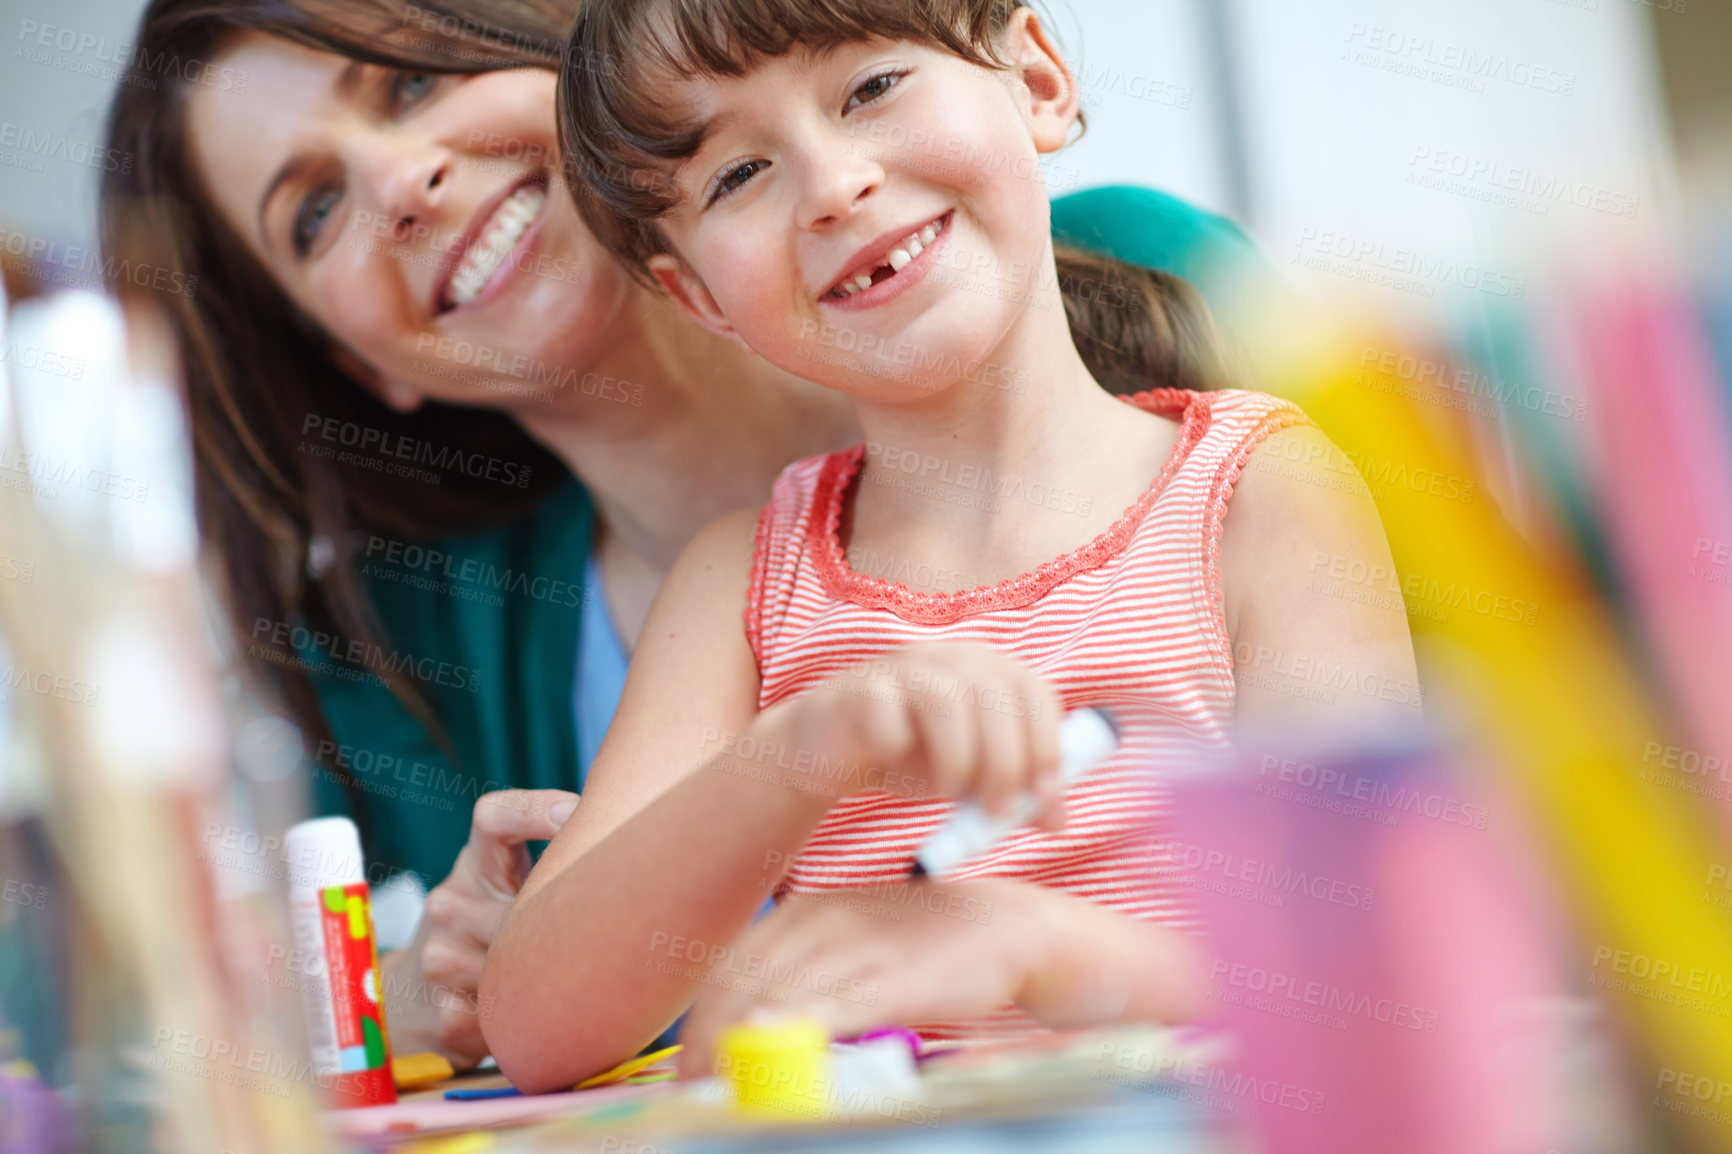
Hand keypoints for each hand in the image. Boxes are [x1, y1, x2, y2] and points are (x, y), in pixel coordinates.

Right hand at [382, 789, 578, 1067]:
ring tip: (545, 981)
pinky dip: (532, 1020)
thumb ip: (551, 866)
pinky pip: (516, 1018)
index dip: (534, 809)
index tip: (574, 812)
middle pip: (529, 910)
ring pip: (527, 969)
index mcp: (476, 864)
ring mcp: (440, 957)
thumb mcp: (507, 888)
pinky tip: (520, 1015)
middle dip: (565, 929)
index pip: (494, 817)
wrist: (413, 1000)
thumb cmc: (485, 933)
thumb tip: (635, 847)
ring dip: (550, 980)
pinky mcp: (444, 1014)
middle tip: (591, 939)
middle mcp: (450, 902)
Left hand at [675, 879, 1034, 1077]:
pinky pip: (832, 1004)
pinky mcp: (891, 978)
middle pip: (741, 986)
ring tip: (719, 1088)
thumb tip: (745, 1023)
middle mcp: (818, 923)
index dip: (698, 1023)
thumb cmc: (916, 943)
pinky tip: (767, 1041)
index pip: (727, 970)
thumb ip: (798, 974)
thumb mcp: (846, 943)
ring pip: (776, 996)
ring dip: (737, 1045)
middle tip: (693, 1090)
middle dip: (708, 1043)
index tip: (685, 1069)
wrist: (997, 924)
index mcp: (800, 914)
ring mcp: (854, 948)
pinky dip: (794, 1025)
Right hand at [762, 642, 1065, 826]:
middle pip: (995, 694)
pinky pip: (888, 716)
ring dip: (958, 757)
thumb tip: (1060, 821)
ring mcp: (903, 669)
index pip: (1034, 692)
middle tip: (999, 811)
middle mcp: (951, 660)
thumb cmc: (914, 756)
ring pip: (945, 699)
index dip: (1046, 743)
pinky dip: (898, 746)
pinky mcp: (860, 691)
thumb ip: (1016, 792)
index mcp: (991, 671)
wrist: (834, 752)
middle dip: (1005, 759)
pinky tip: (892, 758)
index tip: (1044, 794)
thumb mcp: (974, 775)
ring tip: (949, 792)